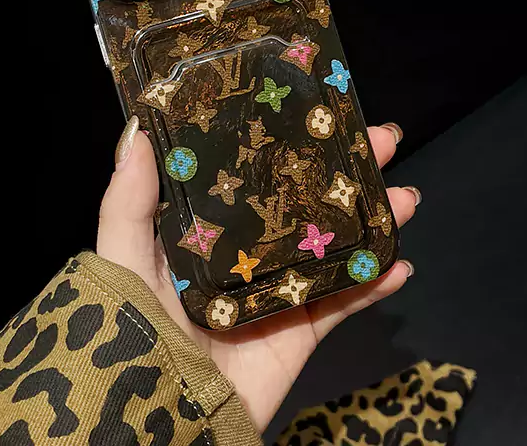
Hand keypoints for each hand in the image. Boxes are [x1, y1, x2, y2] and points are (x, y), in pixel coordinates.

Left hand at [97, 117, 417, 432]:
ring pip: (336, 247)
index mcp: (212, 228)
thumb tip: (137, 130)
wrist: (161, 414)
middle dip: (348, 172)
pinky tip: (400, 265)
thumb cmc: (132, 324)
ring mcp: (280, 290)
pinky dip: (375, 285)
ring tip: (405, 197)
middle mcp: (251, 252)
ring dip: (375, 222)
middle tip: (382, 142)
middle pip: (307, 203)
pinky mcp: (300, 332)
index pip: (258, 174)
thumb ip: (127, 199)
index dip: (292, 143)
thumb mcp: (122, 254)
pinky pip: (344, 303)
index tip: (322, 112)